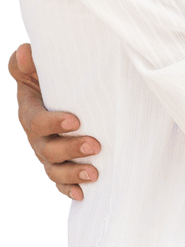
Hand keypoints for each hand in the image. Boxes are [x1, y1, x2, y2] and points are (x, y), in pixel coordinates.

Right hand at [8, 43, 99, 200]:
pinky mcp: (59, 162)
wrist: (65, 89)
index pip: (36, 122)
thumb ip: (27, 60)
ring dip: (73, 173)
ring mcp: (47, 151)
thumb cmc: (53, 74)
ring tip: (94, 173)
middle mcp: (36, 136)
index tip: (75, 120)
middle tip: (95, 145)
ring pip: (54, 169)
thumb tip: (26, 51)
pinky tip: (83, 194)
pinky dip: (69, 188)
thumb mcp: (41, 65)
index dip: (53, 123)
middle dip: (70, 149)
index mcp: (30, 112)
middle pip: (47, 149)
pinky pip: (61, 181)